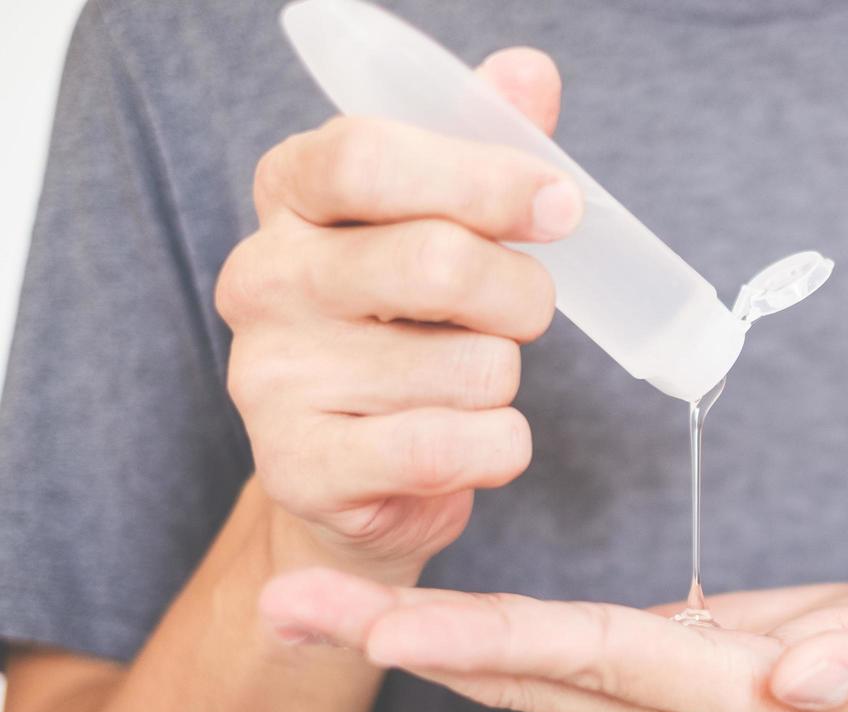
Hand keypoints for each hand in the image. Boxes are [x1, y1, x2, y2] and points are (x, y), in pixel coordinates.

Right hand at [216, 48, 581, 575]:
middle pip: (435, 261)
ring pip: (470, 367)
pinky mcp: (298, 468)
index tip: (560, 205)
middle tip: (523, 315)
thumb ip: (483, 146)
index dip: (484, 178)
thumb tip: (529, 73)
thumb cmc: (410, 332)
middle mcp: (262, 278)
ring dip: (503, 382)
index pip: (369, 156)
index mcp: (290, 195)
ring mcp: (267, 378)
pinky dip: (499, 447)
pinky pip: (451, 448)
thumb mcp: (441, 225)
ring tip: (462, 387)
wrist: (360, 476)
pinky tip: (472, 442)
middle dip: (521, 296)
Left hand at [257, 568, 847, 711]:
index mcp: (725, 693)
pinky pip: (544, 658)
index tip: (392, 627)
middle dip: (403, 642)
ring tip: (313, 609)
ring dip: (412, 640)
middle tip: (288, 610)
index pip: (590, 659)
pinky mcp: (658, 672)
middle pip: (519, 673)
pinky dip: (468, 637)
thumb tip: (801, 680)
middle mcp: (669, 707)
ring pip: (516, 672)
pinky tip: (414, 617)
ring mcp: (656, 697)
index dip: (492, 642)